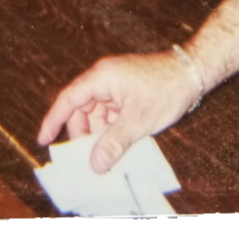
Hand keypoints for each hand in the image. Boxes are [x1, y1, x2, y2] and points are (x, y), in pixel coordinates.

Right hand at [37, 52, 201, 173]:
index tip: (43, 140)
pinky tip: (119, 146)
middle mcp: (105, 79)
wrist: (194, 72)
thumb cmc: (167, 88)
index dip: (53, 120)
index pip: (68, 99)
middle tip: (86, 159)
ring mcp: (116, 86)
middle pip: (81, 109)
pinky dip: (112, 130)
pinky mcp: (127, 93)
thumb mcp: (139, 120)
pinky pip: (111, 114)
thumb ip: (114, 142)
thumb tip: (95, 165)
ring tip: (107, 156)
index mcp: (102, 77)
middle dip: (83, 134)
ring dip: (99, 134)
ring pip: (96, 114)